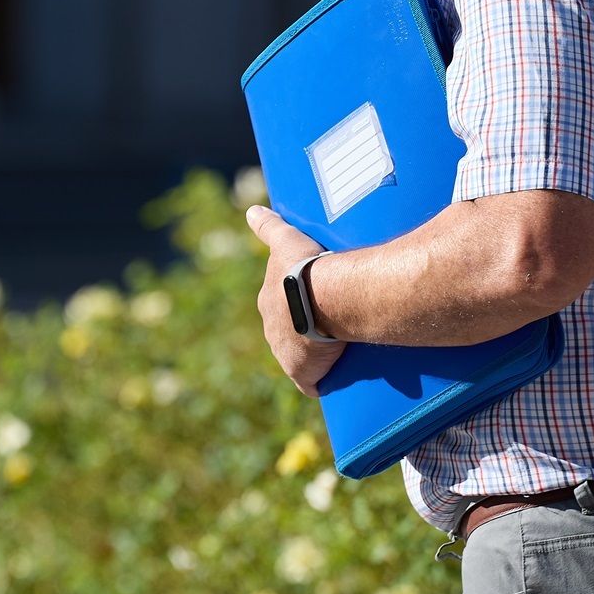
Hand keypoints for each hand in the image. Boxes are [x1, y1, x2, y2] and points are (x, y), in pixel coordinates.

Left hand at [244, 205, 345, 397]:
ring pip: (301, 357)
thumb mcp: (285, 240)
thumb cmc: (305, 266)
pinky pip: (313, 382)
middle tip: (334, 323)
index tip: (315, 302)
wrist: (323, 298)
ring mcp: (286, 355)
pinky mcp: (303, 374)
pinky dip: (322, 380)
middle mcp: (272, 331)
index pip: (280, 306)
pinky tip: (337, 377)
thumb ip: (269, 227)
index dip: (296, 305)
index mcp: (269, 303)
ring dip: (317, 355)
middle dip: (306, 331)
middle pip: (289, 333)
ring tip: (342, 348)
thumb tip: (251, 211)